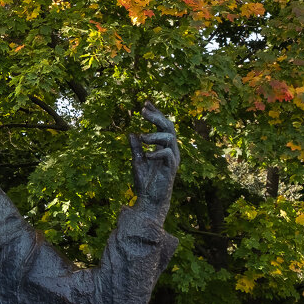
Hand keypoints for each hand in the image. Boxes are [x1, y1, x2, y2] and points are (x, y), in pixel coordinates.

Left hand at [128, 101, 179, 221]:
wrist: (149, 201)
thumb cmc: (144, 182)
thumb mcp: (136, 161)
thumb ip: (135, 148)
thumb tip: (131, 133)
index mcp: (163, 147)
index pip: (162, 125)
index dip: (155, 113)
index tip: (145, 103)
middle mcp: (171, 150)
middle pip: (168, 126)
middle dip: (156, 117)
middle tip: (142, 111)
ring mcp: (172, 159)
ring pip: (169, 137)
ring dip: (154, 135)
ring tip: (141, 138)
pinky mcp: (171, 168)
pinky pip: (167, 154)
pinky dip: (156, 152)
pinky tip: (146, 155)